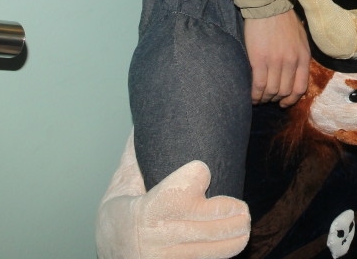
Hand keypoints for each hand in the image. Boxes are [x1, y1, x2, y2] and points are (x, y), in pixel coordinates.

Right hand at [96, 143, 250, 258]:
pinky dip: (225, 250)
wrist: (113, 254)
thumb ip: (135, 153)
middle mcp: (157, 235)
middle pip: (206, 220)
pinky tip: (236, 239)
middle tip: (242, 207)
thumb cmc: (119, 215)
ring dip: (235, 232)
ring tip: (244, 221)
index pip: (178, 191)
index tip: (202, 169)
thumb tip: (145, 113)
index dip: (196, 175)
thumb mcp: (121, 184)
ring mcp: (167, 256)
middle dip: (229, 211)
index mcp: (144, 209)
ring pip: (212, 243)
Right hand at [243, 9, 309, 105]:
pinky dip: (254, 94)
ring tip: (257, 98)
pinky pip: (258, 85)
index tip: (283, 103)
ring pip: (271, 91)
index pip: (300, 88)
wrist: (269, 6)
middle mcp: (291, 62)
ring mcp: (275, 62)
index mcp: (303, 57)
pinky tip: (250, 95)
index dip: (290, 100)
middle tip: (266, 99)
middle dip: (274, 99)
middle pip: (284, 92)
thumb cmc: (284, 20)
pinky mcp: (259, 60)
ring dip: (263, 98)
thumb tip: (294, 74)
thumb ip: (299, 56)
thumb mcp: (301, 38)